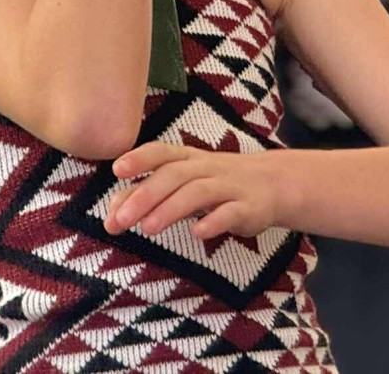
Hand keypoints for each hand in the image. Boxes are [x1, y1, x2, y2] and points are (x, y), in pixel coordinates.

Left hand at [103, 142, 281, 239]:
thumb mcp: (186, 182)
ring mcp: (230, 186)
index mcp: (190, 159)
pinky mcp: (249, 207)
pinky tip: (197, 234)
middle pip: (175, 175)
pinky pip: (231, 212)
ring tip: (147, 229)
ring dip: (171, 209)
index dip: (141, 158)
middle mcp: (208, 168)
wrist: (275, 183)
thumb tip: (113, 210)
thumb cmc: (219, 183)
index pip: (163, 153)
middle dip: (146, 195)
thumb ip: (150, 193)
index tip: (117, 170)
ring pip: (199, 192)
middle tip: (120, 220)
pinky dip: (214, 222)